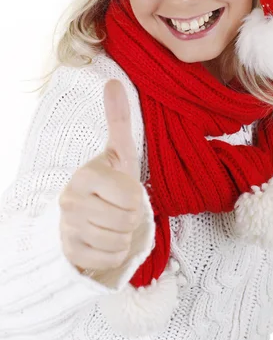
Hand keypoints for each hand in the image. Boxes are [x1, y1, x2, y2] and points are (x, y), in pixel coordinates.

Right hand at [59, 79, 143, 272]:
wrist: (89, 217)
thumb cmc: (111, 183)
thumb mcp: (119, 152)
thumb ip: (118, 119)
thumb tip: (113, 81)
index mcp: (85, 176)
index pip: (131, 196)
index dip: (137, 197)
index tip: (125, 192)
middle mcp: (71, 202)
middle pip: (127, 220)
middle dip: (132, 217)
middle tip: (120, 209)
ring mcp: (68, 229)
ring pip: (120, 241)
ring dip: (124, 234)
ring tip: (114, 222)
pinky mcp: (70, 252)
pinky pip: (111, 258)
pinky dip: (116, 252)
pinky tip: (106, 239)